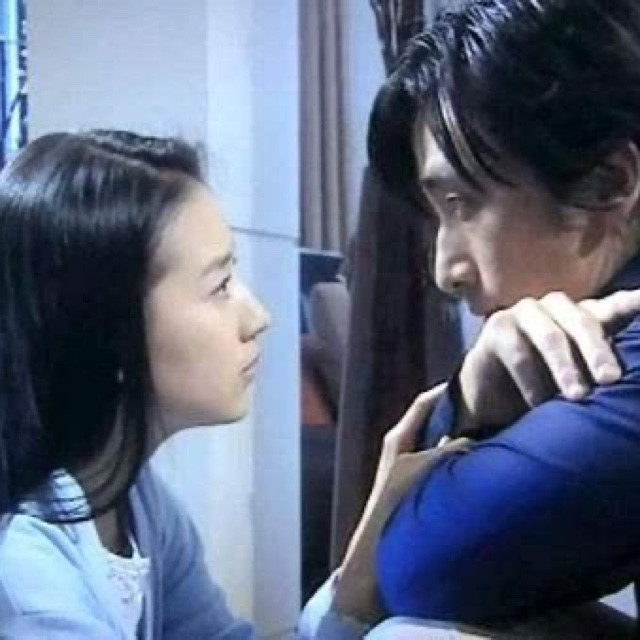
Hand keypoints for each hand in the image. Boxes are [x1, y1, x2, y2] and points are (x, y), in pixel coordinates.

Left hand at [333, 385, 470, 623]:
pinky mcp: (421, 489)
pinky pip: (446, 467)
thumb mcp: (421, 469)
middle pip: (436, 423)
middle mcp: (404, 449)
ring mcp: (413, 470)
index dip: (446, 391)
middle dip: (461, 416)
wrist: (378, 553)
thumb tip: (471, 441)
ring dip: (464, 440)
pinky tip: (482, 468)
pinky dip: (462, 463)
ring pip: (443, 446)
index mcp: (399, 438)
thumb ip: (447, 451)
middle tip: (491, 410)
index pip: (425, 403)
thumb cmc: (394, 505)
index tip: (472, 382)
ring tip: (493, 434)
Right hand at [458, 289, 639, 430]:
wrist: (490, 395)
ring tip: (577, 396)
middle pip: (583, 322)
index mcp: (583, 316)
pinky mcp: (498, 326)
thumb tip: (619, 379)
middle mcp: (556, 307)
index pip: (614, 306)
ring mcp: (525, 312)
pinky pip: (518, 353)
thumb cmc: (543, 387)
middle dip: (598, 351)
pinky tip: (538, 403)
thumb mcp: (578, 380)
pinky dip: (532, 381)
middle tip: (610, 379)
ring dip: (565, 368)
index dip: (633, 304)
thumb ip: (600, 371)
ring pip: (551, 336)